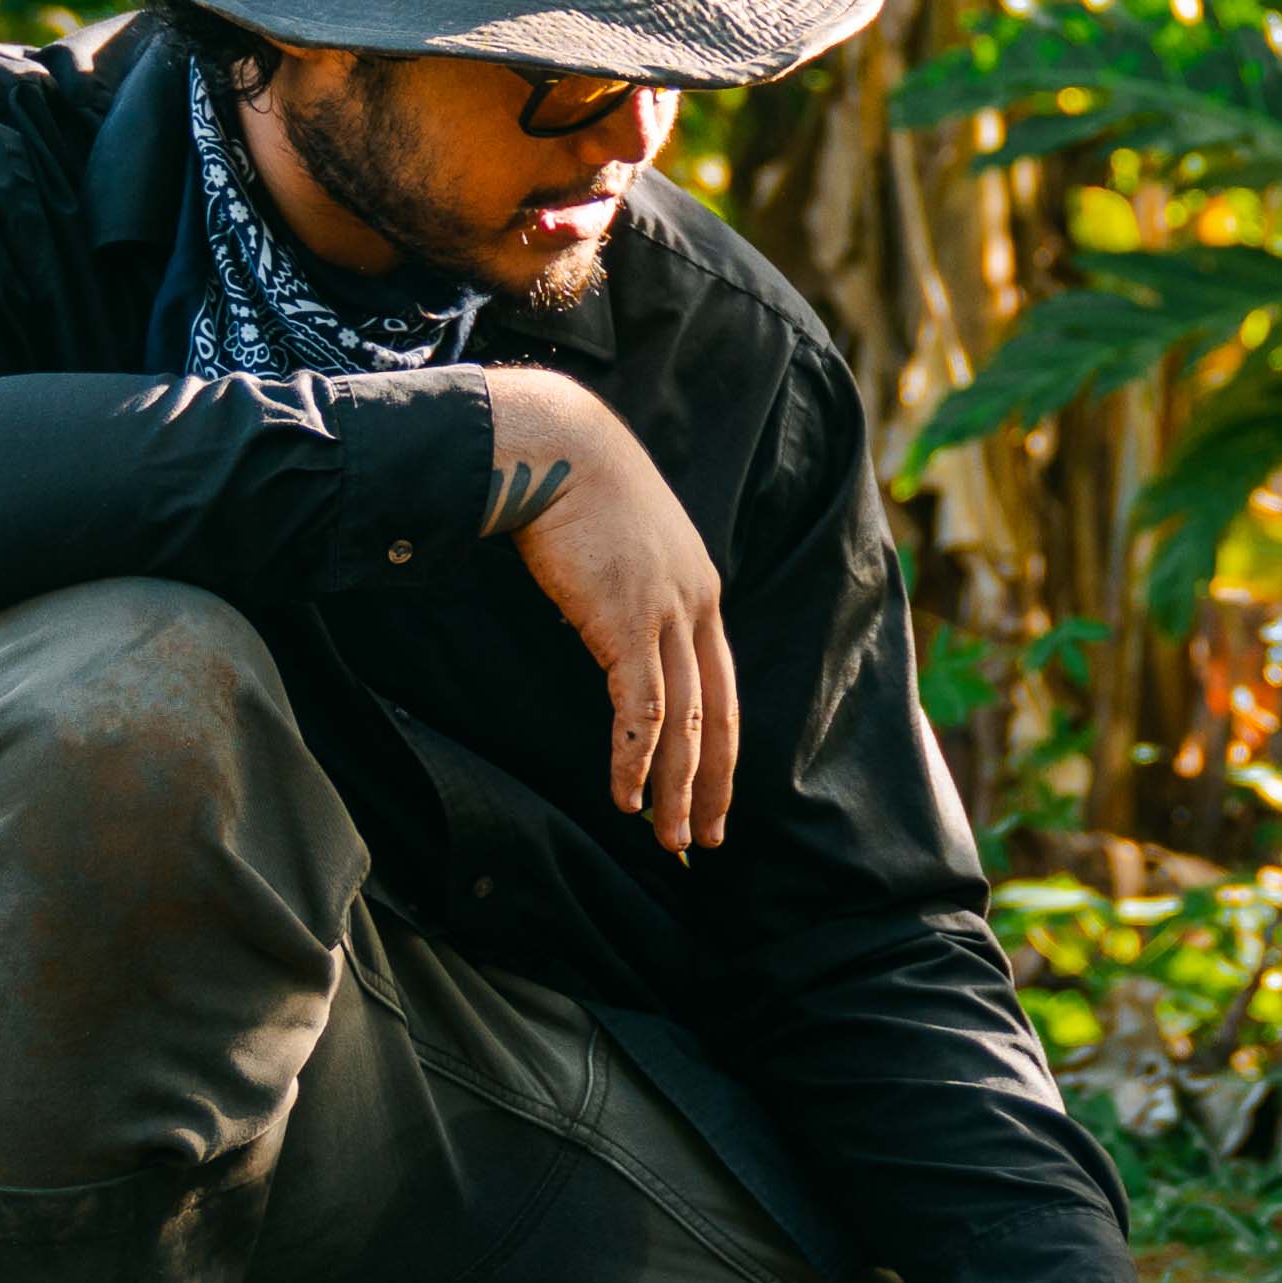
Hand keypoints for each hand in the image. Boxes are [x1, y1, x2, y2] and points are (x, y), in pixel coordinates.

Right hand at [484, 366, 737, 856]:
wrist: (558, 444)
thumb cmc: (576, 489)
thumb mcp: (621, 546)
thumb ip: (629, 594)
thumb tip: (610, 633)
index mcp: (700, 590)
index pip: (722, 686)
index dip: (722, 746)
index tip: (716, 793)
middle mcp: (697, 606)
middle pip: (718, 715)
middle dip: (713, 784)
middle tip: (705, 838)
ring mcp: (667, 615)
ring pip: (685, 724)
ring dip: (674, 789)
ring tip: (669, 838)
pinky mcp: (627, 623)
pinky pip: (641, 712)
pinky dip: (634, 760)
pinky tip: (624, 797)